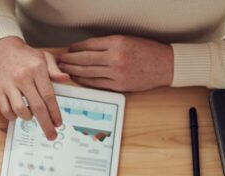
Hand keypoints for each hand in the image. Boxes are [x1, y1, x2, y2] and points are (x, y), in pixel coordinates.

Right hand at [0, 36, 68, 139]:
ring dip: (28, 118)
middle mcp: (23, 77)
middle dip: (46, 124)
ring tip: (31, 116)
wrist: (2, 48)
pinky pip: (5, 110)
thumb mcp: (44, 57)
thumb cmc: (25, 55)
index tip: (58, 123)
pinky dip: (12, 116)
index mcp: (37, 69)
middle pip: (37, 107)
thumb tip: (66, 80)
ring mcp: (9, 85)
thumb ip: (55, 70)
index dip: (54, 112)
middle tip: (51, 135)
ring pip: (21, 110)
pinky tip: (17, 114)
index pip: (48, 95)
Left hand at [58, 35, 173, 91]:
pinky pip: (96, 83)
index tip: (68, 50)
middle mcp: (115, 58)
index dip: (75, 48)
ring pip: (87, 72)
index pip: (89, 45)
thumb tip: (86, 49)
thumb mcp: (128, 40)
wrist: (165, 65)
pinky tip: (76, 79)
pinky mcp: (118, 86)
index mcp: (118, 43)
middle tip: (58, 61)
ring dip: (73, 71)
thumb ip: (108, 44)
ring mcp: (116, 73)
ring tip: (63, 70)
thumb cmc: (147, 51)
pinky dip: (84, 81)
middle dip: (69, 60)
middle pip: (84, 59)